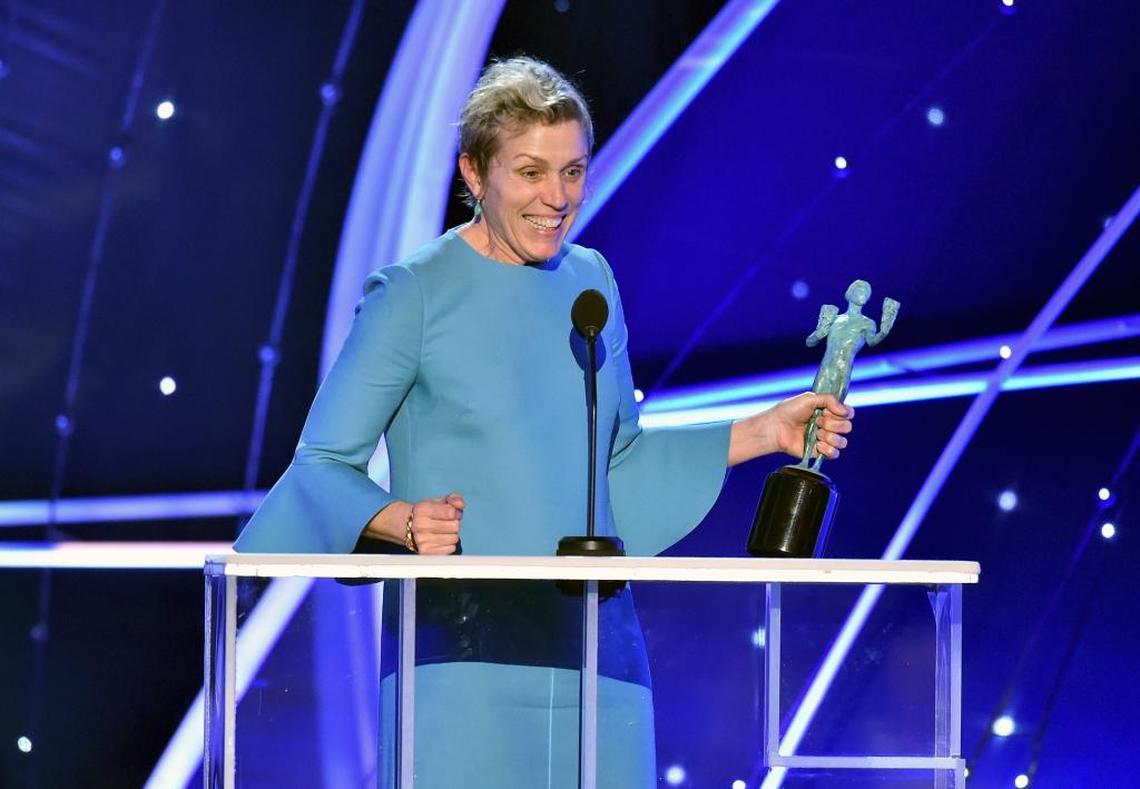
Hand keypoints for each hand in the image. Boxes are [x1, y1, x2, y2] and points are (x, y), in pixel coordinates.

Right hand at [407, 493, 464, 554]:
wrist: (406, 526)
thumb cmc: (426, 513)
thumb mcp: (438, 501)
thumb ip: (454, 498)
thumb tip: (460, 505)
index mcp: (423, 510)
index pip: (450, 512)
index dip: (455, 513)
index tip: (452, 513)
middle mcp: (420, 525)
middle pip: (454, 526)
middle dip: (454, 524)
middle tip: (446, 523)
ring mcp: (422, 540)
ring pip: (454, 538)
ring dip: (452, 535)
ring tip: (443, 532)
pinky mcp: (426, 552)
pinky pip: (451, 549)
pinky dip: (449, 545)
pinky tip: (441, 540)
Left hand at [729, 392, 853, 465]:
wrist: (775, 427)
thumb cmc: (788, 411)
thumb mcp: (809, 398)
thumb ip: (830, 399)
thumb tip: (845, 411)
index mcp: (828, 412)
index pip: (848, 413)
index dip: (842, 413)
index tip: (827, 411)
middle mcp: (829, 426)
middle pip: (847, 427)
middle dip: (832, 423)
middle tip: (816, 421)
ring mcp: (825, 440)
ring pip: (842, 442)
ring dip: (830, 436)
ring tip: (816, 433)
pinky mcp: (819, 452)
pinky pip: (835, 454)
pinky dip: (827, 449)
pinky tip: (817, 444)